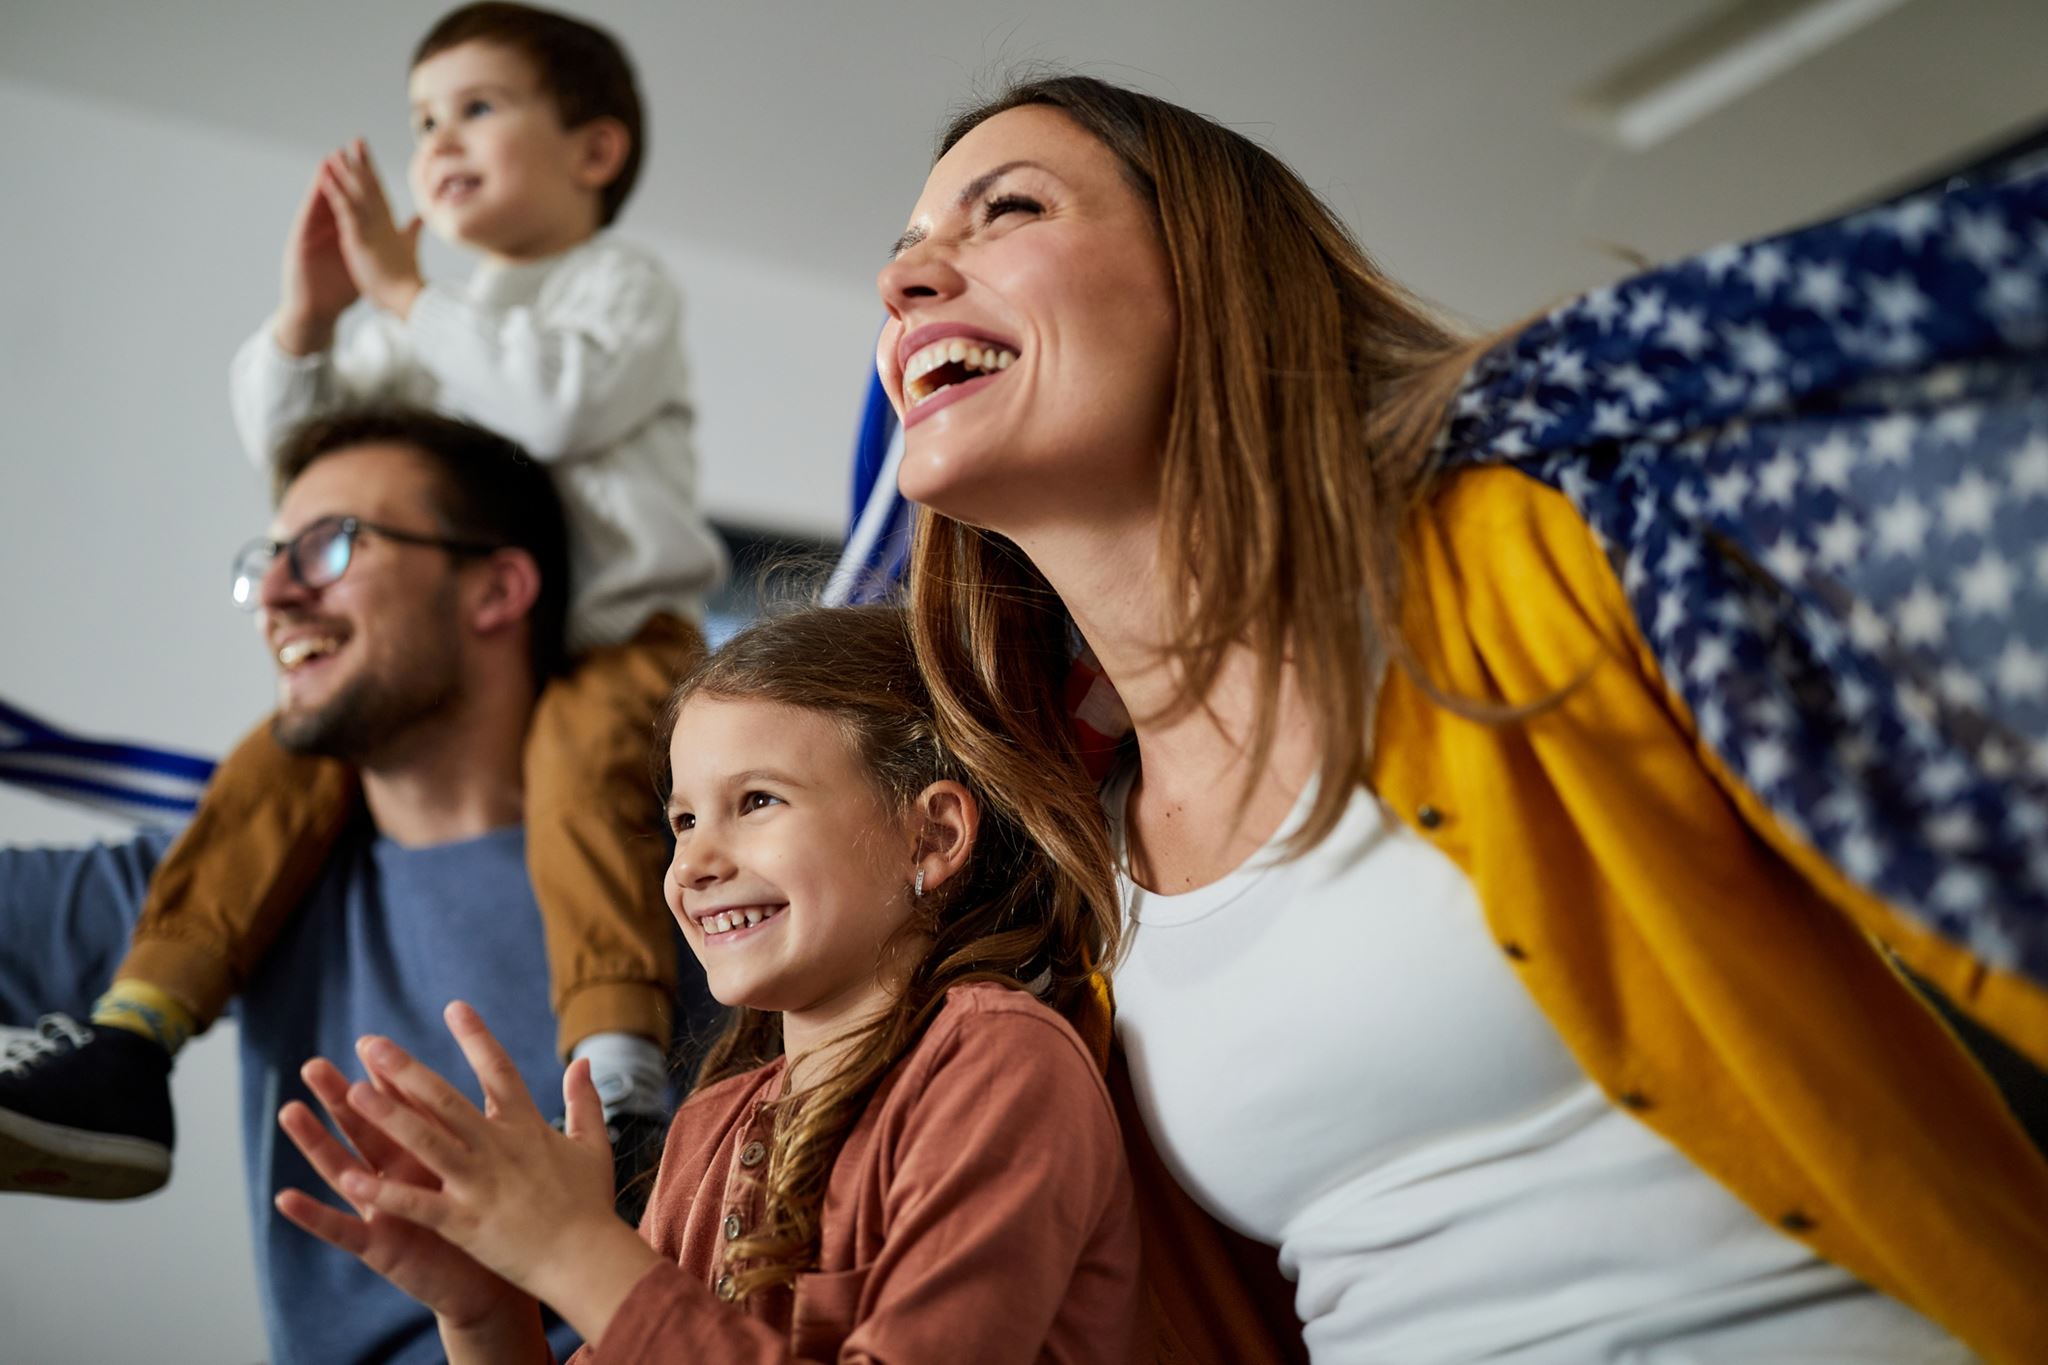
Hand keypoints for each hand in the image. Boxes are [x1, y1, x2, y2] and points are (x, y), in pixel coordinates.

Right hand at [275, 163, 358, 353]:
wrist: (317, 312)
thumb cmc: (337, 292)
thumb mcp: (363, 267)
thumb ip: (377, 251)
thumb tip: (399, 242)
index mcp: (345, 234)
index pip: (356, 204)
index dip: (365, 184)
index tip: (375, 163)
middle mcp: (328, 230)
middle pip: (339, 196)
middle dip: (347, 172)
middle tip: (354, 146)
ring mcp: (313, 236)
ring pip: (321, 203)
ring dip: (326, 180)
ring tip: (332, 158)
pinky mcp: (301, 244)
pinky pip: (308, 218)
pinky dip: (313, 201)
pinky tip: (318, 186)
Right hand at [275, 1056, 530, 1331]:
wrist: (489, 1287)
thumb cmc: (491, 1224)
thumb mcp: (487, 1168)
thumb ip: (488, 1127)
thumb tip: (504, 1080)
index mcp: (430, 1156)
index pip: (406, 1110)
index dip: (388, 1080)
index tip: (371, 1044)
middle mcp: (399, 1178)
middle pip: (367, 1130)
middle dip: (342, 1098)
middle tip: (314, 1065)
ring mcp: (383, 1211)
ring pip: (345, 1170)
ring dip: (316, 1142)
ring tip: (289, 1111)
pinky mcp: (379, 1248)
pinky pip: (342, 1230)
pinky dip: (313, 1215)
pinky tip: (284, 1197)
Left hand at [320, 138, 424, 318]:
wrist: (409, 297)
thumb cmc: (409, 279)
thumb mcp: (410, 249)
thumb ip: (412, 231)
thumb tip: (420, 218)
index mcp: (392, 225)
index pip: (381, 194)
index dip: (373, 173)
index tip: (368, 156)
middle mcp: (382, 222)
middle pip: (371, 186)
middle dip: (363, 163)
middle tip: (355, 141)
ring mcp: (372, 228)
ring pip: (357, 193)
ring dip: (345, 172)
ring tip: (334, 153)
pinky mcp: (360, 238)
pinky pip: (345, 210)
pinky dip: (335, 192)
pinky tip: (326, 177)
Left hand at [337, 1002, 657, 1315]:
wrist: (588, 1260)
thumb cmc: (591, 1204)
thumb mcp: (593, 1144)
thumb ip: (585, 1100)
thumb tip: (583, 1061)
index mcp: (527, 1127)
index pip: (499, 1070)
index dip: (476, 1037)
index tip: (454, 1006)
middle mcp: (498, 1148)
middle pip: (446, 1100)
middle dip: (407, 1070)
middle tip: (372, 1044)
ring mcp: (480, 1184)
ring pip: (426, 1142)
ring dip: (389, 1116)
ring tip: (354, 1091)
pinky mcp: (466, 1222)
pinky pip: (418, 1204)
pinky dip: (385, 1191)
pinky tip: (350, 1177)